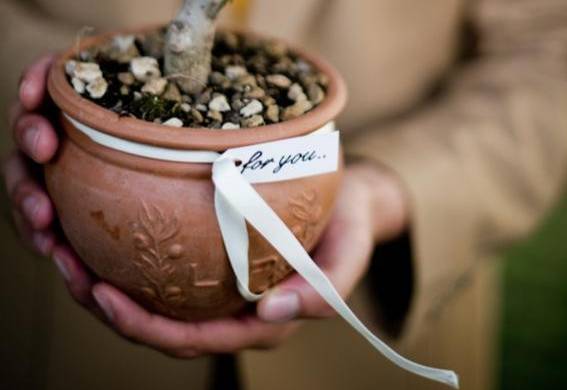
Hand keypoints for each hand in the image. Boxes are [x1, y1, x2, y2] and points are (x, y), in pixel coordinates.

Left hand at [3, 54, 408, 357]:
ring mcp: (221, 285)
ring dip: (106, 284)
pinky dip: (128, 256)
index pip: (197, 339)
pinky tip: (102, 230)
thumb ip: (324, 291)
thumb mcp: (349, 254)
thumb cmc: (349, 225)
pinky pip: (164, 268)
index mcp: (262, 320)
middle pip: (162, 326)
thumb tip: (271, 311)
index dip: (147, 329)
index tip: (106, 295)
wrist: (350, 198)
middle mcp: (234, 309)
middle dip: (109, 308)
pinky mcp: (212, 257)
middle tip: (67, 269)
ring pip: (155, 300)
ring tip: (67, 252)